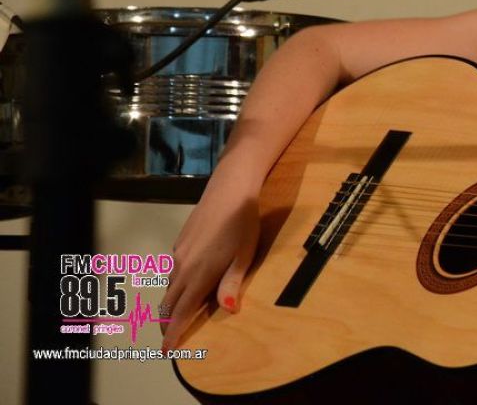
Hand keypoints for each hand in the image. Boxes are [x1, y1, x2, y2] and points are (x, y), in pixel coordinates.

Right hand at [160, 172, 260, 348]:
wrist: (229, 190)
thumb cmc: (242, 224)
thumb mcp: (244, 255)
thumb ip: (233, 283)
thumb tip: (229, 311)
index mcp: (199, 274)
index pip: (181, 311)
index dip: (174, 332)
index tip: (168, 350)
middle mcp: (183, 266)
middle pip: (169, 302)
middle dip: (168, 322)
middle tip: (170, 337)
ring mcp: (178, 252)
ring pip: (169, 285)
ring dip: (171, 302)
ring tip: (176, 314)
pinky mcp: (180, 241)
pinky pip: (173, 269)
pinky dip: (175, 282)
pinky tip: (186, 281)